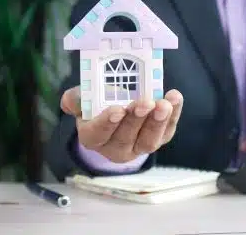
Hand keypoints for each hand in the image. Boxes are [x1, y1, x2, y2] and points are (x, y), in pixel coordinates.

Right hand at [61, 86, 183, 162]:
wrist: (119, 107)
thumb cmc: (98, 104)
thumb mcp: (84, 99)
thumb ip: (76, 99)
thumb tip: (71, 100)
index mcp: (93, 138)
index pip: (97, 134)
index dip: (107, 123)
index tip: (117, 110)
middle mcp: (115, 148)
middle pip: (125, 138)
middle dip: (136, 120)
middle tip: (145, 102)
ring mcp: (139, 146)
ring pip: (149, 141)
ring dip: (157, 122)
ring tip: (164, 104)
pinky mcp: (159, 139)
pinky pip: (167, 131)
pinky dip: (173, 115)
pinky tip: (175, 98)